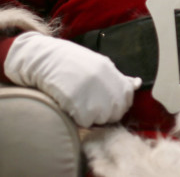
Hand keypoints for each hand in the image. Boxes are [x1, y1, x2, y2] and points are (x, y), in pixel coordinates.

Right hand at [4, 32, 141, 126]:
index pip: (128, 96)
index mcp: (109, 69)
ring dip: (91, 117)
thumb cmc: (69, 61)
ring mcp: (90, 91)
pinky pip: (84, 122)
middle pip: (116, 111)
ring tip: (78, 103)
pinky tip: (70, 106)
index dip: (119, 103)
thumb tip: (137, 84)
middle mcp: (103, 80)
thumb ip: (117, 76)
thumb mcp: (97, 63)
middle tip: (90, 106)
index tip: (108, 103)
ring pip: (100, 119)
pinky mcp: (76, 101)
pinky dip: (78, 119)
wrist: (42, 58)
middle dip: (106, 114)